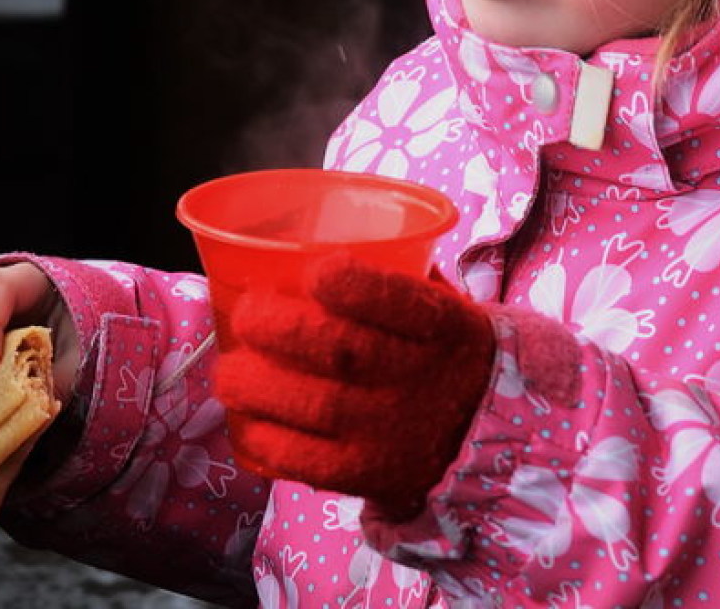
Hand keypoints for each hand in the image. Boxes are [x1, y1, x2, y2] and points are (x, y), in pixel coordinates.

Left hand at [214, 258, 494, 519]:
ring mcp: (392, 432)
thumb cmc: (444, 348)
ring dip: (254, 383)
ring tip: (231, 371)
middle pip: (339, 350)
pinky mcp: (366, 475)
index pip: (398, 300)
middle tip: (247, 314)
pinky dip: (262, 436)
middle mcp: (419, 379)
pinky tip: (247, 417)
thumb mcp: (444, 302)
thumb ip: (394, 274)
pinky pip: (303, 459)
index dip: (347, 282)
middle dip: (276, 326)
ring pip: (311, 405)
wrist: (488, 428)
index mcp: (444, 326)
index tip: (315, 270)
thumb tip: (308, 244)